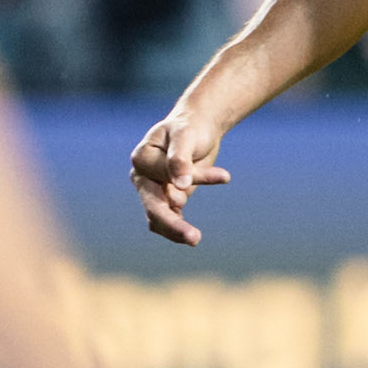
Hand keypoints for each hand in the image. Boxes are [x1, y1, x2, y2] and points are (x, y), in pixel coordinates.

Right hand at [131, 109, 230, 245]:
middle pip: (153, 205)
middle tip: (195, 238)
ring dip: (175, 230)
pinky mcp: (166, 201)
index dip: (192, 176)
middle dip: (172, 223)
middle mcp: (142, 177)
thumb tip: (180, 186)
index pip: (163, 174)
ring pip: (158, 219)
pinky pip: (169, 220)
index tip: (225, 176)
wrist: (197, 129)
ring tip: (195, 238)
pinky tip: (193, 235)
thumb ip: (180, 159)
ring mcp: (152, 191)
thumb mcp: (186, 136)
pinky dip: (180, 228)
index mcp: (142, 158)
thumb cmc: (190, 128)